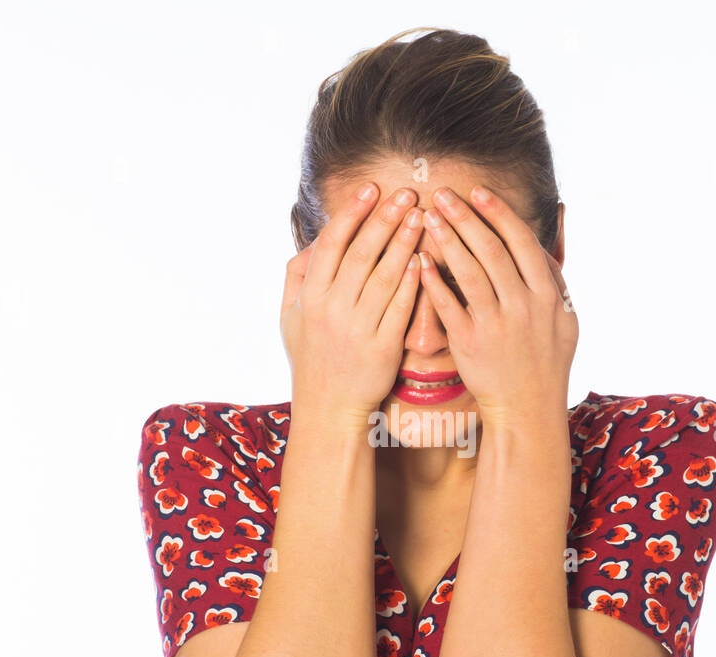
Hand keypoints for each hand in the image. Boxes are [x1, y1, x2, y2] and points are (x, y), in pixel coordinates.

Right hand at [279, 183, 423, 424]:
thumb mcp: (289, 318)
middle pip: (361, 254)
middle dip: (384, 219)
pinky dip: (414, 283)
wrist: (329, 408)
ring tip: (421, 216)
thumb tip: (310, 243)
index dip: (352, 214)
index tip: (370, 189)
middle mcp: (332, 310)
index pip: (332, 245)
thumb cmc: (312, 358)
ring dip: (404, 243)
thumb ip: (297, 277)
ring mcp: (358, 329)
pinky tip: (426, 259)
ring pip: (385, 277)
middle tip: (406, 193)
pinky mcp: (383, 348)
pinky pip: (401, 308)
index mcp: (310, 298)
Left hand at [416, 185, 576, 426]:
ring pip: (469, 273)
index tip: (478, 192)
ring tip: (426, 217)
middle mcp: (524, 306)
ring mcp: (497, 325)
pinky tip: (418, 260)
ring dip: (447, 240)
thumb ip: (555, 272)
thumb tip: (556, 223)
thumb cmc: (545, 359)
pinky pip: (448, 306)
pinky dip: (433, 282)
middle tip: (442, 194)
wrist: (527, 407)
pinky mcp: (470, 344)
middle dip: (466, 217)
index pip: (521, 242)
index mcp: (547, 295)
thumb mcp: (565, 317)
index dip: (498, 213)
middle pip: (492, 250)